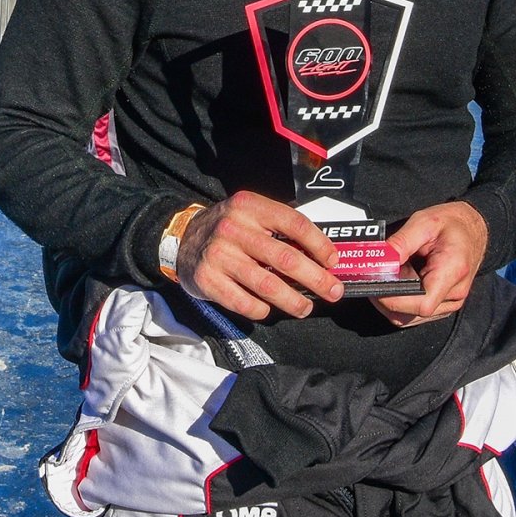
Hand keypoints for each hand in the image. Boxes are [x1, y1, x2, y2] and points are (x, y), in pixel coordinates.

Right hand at [175, 191, 342, 319]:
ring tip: (306, 307)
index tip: (333, 261)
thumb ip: (280, 228)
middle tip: (333, 291)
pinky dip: (262, 309)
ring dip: (293, 301)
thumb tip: (321, 256)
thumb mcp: (251, 214)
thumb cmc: (229, 228)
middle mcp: (234, 228)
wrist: (182, 237)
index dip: (319, 244)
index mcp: (250, 207)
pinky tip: (269, 308)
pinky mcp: (207, 279)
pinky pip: (244, 302)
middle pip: (286, 258)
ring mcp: (219, 255)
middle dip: (316, 278)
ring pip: (267, 285)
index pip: (294, 223)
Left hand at [372, 201, 487, 326]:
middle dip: (386, 300)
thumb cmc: (451, 224)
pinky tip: (397, 285)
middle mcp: (454, 294)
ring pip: (411, 318)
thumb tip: (379, 261)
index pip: (423, 303)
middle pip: (412, 314)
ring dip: (392, 303)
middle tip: (372, 279)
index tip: (376, 286)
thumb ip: (400, 242)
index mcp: (452, 271)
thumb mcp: (424, 222)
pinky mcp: (444, 305)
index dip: (394, 300)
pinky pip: (415, 315)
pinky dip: (400, 304)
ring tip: (387, 279)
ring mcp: (450, 303)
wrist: (472, 229)